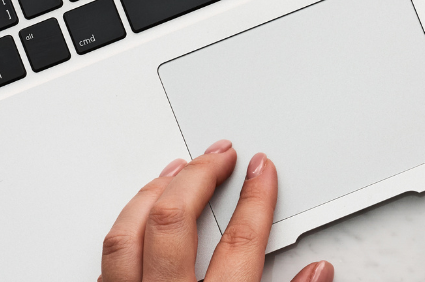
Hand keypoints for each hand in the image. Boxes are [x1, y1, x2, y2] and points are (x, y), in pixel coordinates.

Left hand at [99, 141, 332, 281]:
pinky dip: (126, 225)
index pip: (239, 245)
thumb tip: (317, 271)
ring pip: (128, 234)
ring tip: (179, 167)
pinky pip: (107, 258)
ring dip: (154, 192)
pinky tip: (139, 211)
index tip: (262, 170)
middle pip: (173, 222)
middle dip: (199, 176)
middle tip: (222, 153)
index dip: (256, 200)